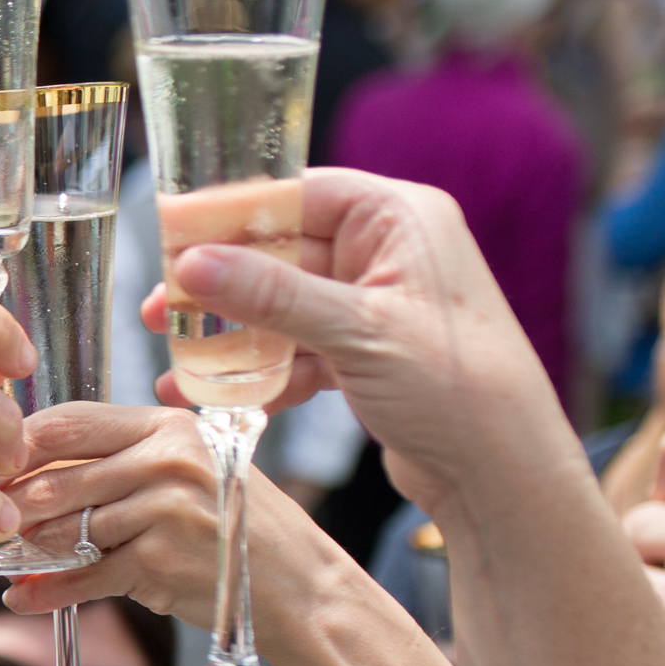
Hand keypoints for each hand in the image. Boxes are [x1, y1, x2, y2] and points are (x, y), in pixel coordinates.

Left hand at [0, 401, 281, 620]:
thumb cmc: (234, 525)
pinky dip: (46, 594)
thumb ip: (123, 460)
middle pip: (56, 478)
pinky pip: (82, 578)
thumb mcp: (190, 469)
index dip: (17, 446)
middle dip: (12, 506)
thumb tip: (33, 469)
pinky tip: (23, 599)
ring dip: (27, 552)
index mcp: (166, 426)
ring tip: (4, 560)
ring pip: (63, 530)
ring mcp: (162, 512)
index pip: (68, 422)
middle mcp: (165, 461)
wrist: (297, 585)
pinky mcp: (158, 563)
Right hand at [155, 169, 566, 513]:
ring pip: (283, 306)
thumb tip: (193, 263)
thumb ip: (272, 295)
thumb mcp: (357, 333)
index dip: (231, 213)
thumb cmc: (457, 388)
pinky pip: (297, 349)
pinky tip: (213, 398)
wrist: (503, 472)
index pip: (299, 194)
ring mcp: (376, 304)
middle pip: (282, 251)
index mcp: (400, 219)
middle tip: (161, 309)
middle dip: (220, 285)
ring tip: (175, 360)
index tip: (170, 233)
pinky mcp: (366, 352)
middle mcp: (389, 252)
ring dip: (232, 335)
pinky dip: (259, 373)